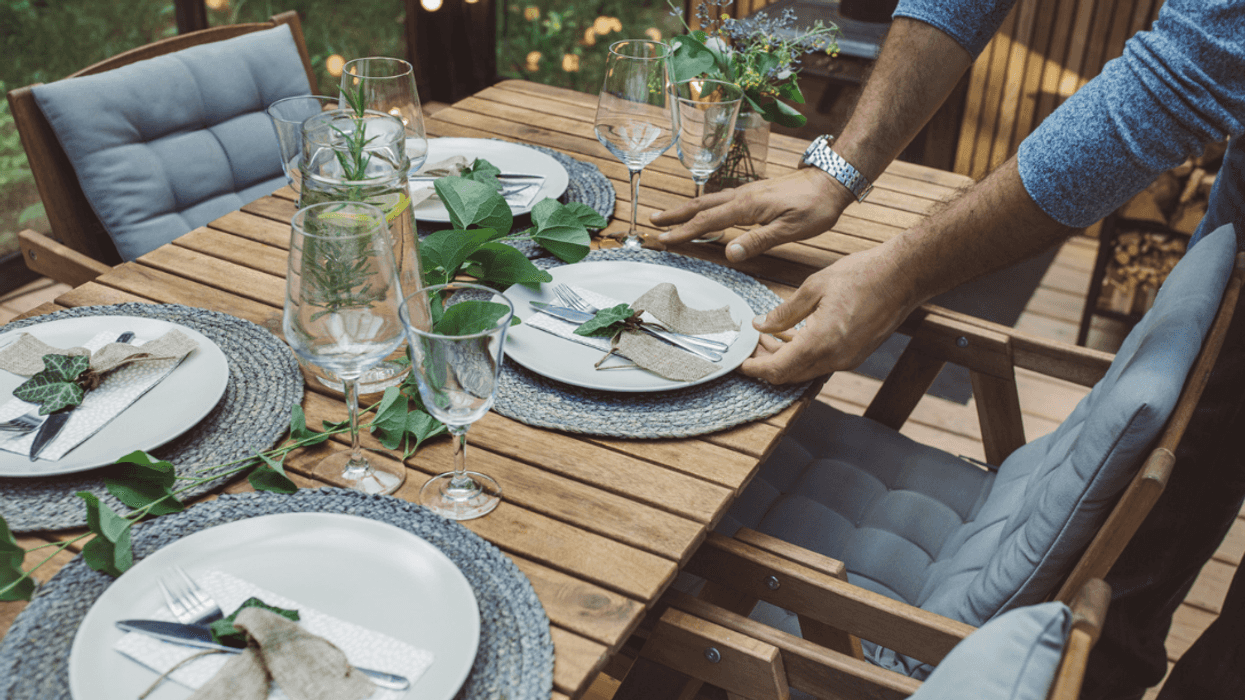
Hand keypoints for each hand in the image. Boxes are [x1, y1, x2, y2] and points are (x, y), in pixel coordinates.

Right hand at [651, 168, 854, 261]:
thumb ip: (758, 240)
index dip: (684, 232)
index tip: (663, 240)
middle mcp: (743, 196)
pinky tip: (705, 209)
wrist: (832, 181)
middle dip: (676, 215)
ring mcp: (749, 192)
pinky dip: (705, 205)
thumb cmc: (815, 207)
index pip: (708, 222)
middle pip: (701, 206)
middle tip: (652, 222)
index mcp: (747, 206)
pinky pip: (722, 198)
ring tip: (669, 215)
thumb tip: (729, 253)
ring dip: (687, 208)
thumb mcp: (789, 229)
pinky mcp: (756, 192)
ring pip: (710, 200)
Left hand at [741, 246, 918, 384]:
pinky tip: (793, 334)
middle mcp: (836, 358)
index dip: (756, 369)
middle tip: (752, 346)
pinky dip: (803, 354)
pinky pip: (822, 362)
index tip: (741, 363)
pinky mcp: (857, 354)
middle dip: (767, 364)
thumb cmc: (863, 275)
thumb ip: (784, 312)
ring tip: (768, 338)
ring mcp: (849, 359)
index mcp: (822, 342)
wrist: (904, 276)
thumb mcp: (814, 287)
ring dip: (785, 358)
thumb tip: (760, 326)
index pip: (779, 370)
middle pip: (791, 375)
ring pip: (806, 370)